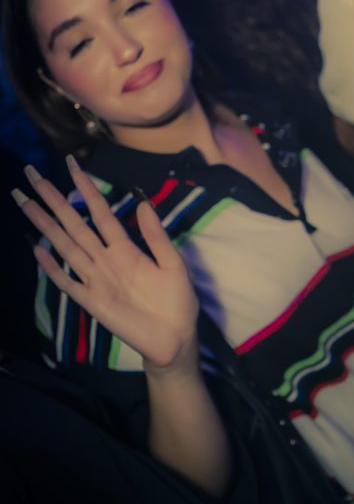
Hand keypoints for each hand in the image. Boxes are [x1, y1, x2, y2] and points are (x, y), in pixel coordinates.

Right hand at [14, 157, 198, 373]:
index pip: (100, 212)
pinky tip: (37, 250)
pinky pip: (68, 282)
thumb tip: (142, 202)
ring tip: (25, 202)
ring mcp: (96, 279)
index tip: (71, 165)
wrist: (175, 338)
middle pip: (74, 224)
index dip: (86, 188)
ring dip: (45, 225)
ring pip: (65, 246)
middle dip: (53, 200)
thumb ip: (156, 235)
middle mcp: (106, 259)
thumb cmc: (177, 301)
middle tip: (31, 174)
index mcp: (126, 248)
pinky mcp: (92, 302)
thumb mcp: (173, 263)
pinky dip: (52, 268)